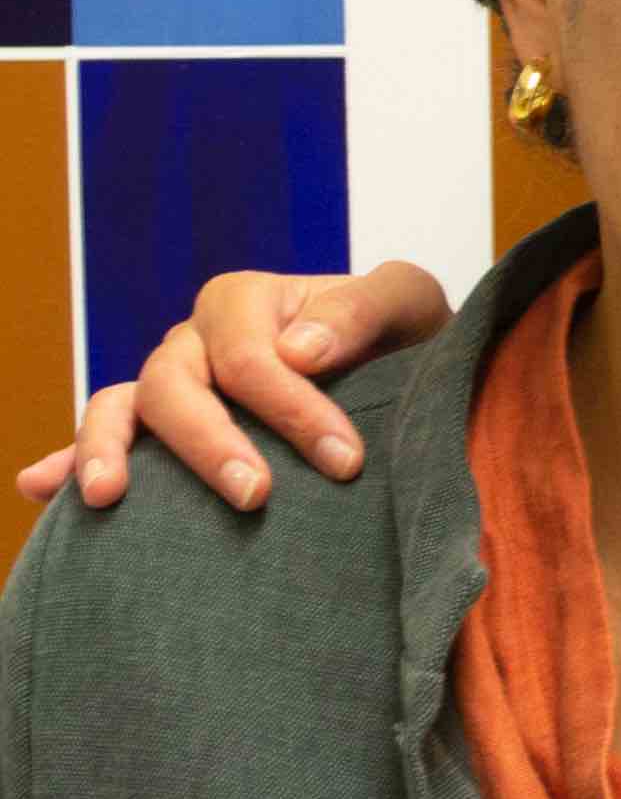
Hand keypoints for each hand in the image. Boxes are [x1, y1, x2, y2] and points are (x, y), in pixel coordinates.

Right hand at [13, 262, 453, 513]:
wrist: (396, 365)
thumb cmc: (397, 335)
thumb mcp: (403, 303)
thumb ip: (360, 311)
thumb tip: (298, 352)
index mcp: (243, 302)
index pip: (250, 358)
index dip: (294, 410)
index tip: (346, 460)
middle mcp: (193, 340)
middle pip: (175, 386)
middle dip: (212, 445)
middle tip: (257, 497)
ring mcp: (169, 384)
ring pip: (120, 407)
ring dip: (106, 450)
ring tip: (108, 496)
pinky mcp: (159, 429)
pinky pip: (103, 439)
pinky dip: (68, 461)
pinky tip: (40, 491)